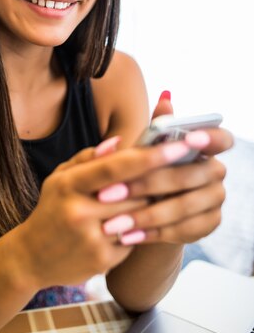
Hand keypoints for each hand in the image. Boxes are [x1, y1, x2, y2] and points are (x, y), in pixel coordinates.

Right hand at [15, 135, 203, 289]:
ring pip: (139, 216)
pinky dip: (135, 230)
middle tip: (174, 172)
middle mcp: (79, 211)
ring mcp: (91, 238)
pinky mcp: (102, 260)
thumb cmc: (51, 210)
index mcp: (68, 185)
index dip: (150, 156)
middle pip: (135, 192)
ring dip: (148, 205)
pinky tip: (125, 226)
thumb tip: (119, 142)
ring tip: (146, 197)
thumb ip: (88, 158)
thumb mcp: (59, 178)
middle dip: (154, 183)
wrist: (32, 258)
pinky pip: (133, 239)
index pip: (116, 167)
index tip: (178, 147)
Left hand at [100, 91, 233, 245]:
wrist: (150, 209)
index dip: (209, 138)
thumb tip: (165, 97)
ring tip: (112, 221)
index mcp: (206, 147)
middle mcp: (216, 172)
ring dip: (145, 214)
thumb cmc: (146, 170)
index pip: (221, 138)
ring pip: (183, 207)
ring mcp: (215, 200)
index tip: (188, 139)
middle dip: (148, 183)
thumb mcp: (145, 150)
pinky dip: (153, 233)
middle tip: (111, 192)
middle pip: (190, 176)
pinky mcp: (208, 225)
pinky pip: (182, 230)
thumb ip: (156, 129)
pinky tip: (128, 236)